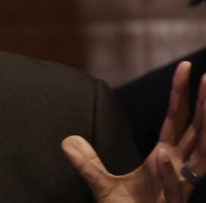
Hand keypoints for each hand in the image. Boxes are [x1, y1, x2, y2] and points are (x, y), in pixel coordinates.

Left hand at [62, 61, 205, 201]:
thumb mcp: (103, 185)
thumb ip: (87, 163)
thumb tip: (67, 140)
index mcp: (164, 158)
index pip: (175, 120)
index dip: (181, 95)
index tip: (184, 69)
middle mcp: (177, 170)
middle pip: (196, 132)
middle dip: (204, 107)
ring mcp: (177, 189)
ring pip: (197, 158)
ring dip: (202, 131)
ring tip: (204, 103)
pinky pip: (175, 188)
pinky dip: (169, 173)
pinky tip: (164, 155)